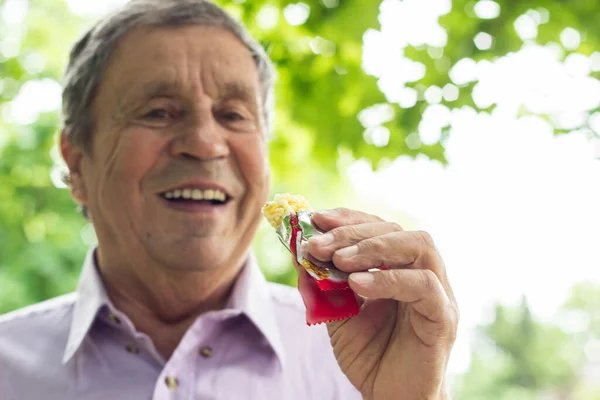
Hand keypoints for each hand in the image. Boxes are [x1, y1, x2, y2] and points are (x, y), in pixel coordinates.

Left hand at [304, 208, 457, 399]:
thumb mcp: (336, 313)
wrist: (389, 397)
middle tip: (318, 244)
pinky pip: (424, 286)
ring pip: (419, 246)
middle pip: (396, 230)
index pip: (378, 227)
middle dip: (352, 233)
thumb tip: (298, 252)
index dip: (348, 219)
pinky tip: (357, 285)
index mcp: (398, 266)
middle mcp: (422, 272)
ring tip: (339, 261)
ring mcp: (437, 293)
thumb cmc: (370, 354)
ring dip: (373, 248)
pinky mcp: (443, 317)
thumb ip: (322, 284)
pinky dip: (388, 279)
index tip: (315, 219)